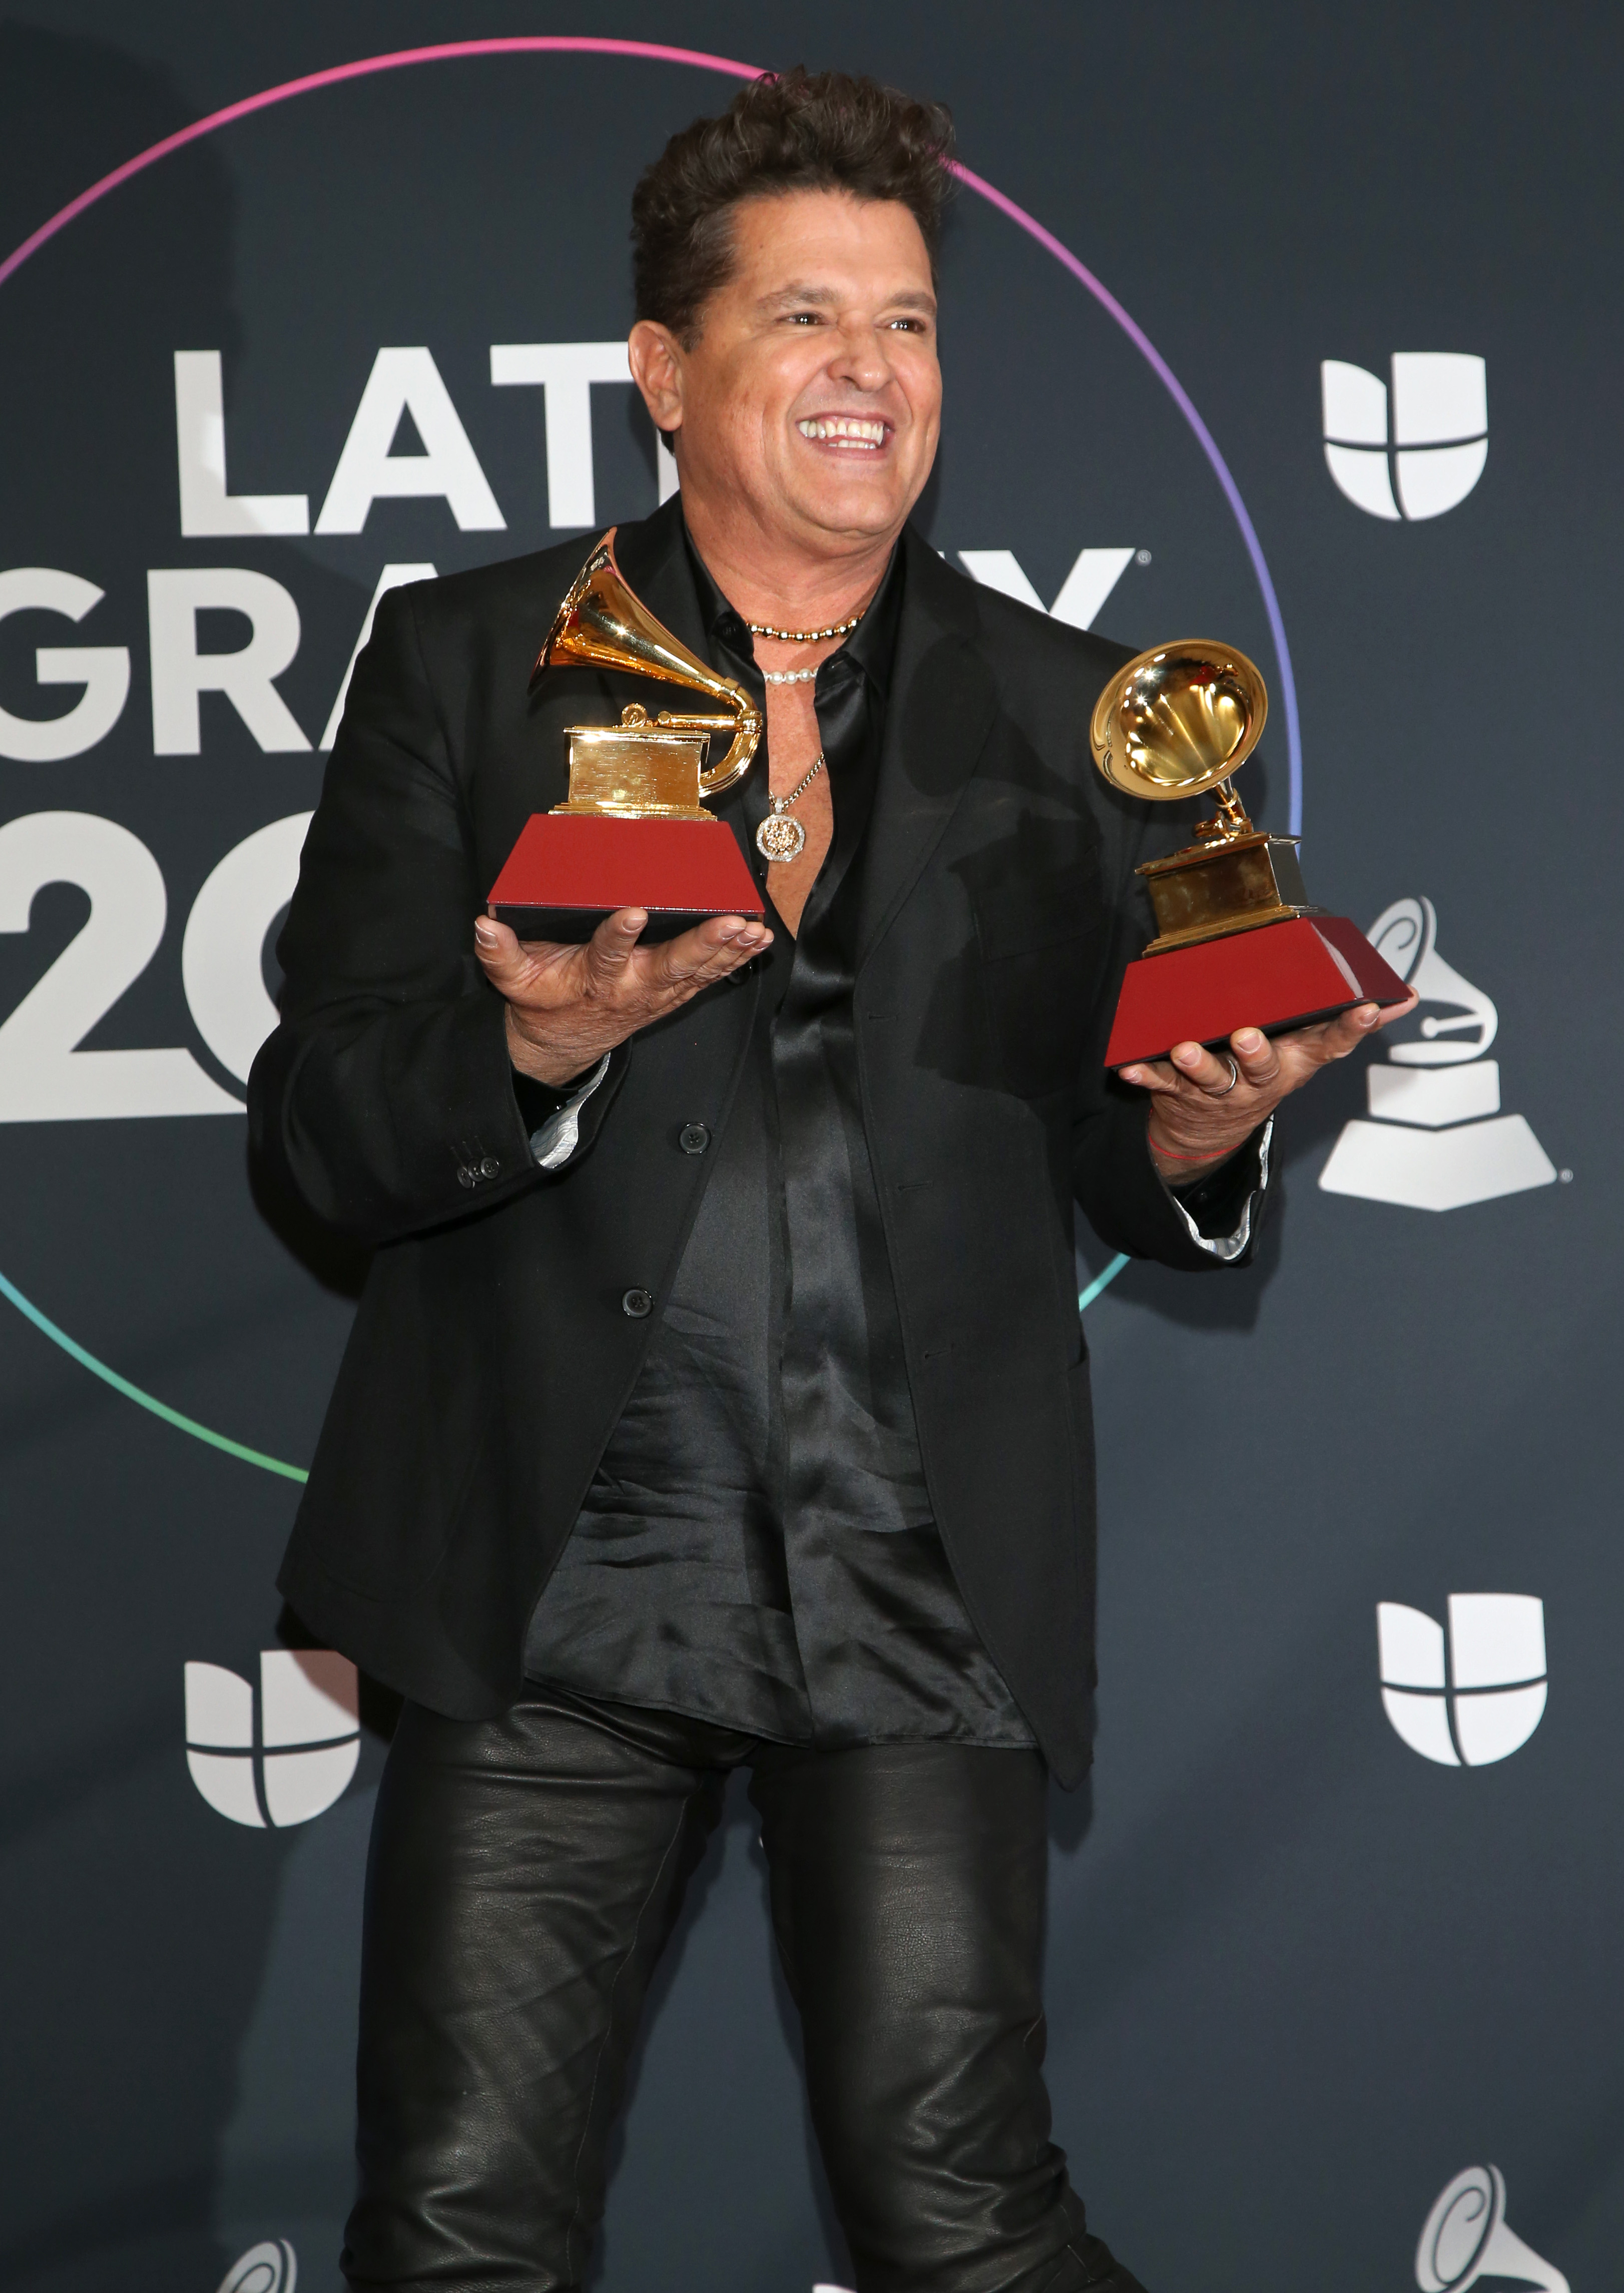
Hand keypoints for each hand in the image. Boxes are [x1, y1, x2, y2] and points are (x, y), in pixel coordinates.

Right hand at [473, 907, 771, 1086]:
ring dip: (730, 951)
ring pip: (699, 972)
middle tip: (730, 923)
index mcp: (594, 980)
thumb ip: (498, 954)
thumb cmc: (542, 1002)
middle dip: (702, 944)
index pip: (606, 955)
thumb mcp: (512, 981)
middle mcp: (632, 988)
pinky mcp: (674, 995)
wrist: (562, 1045)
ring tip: (755, 929)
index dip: (618, 936)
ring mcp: (658, 994)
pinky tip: (759, 941)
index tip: (632, 912)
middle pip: (671, 966)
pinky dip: (735, 960)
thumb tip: (482, 925)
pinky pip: (709, 978)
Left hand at [1118, 993, 1419, 1181]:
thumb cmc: (1266, 1071)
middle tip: (1247, 1037)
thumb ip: (1349, 1022)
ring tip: (1185, 1049)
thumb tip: (1406, 997)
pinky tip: (1129, 1068)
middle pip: (1263, 1068)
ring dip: (1198, 1065)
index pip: (1332, 1044)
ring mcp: (1220, 1090)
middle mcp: (1261, 1079)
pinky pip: (1161, 1085)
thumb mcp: (1309, 1050)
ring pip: (1211, 1079)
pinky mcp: (1182, 1094)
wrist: (1213, 1130)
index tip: (1367, 1007)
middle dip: (1256, 1054)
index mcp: (1297, 1061)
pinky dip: (1145, 1077)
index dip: (1351, 1027)